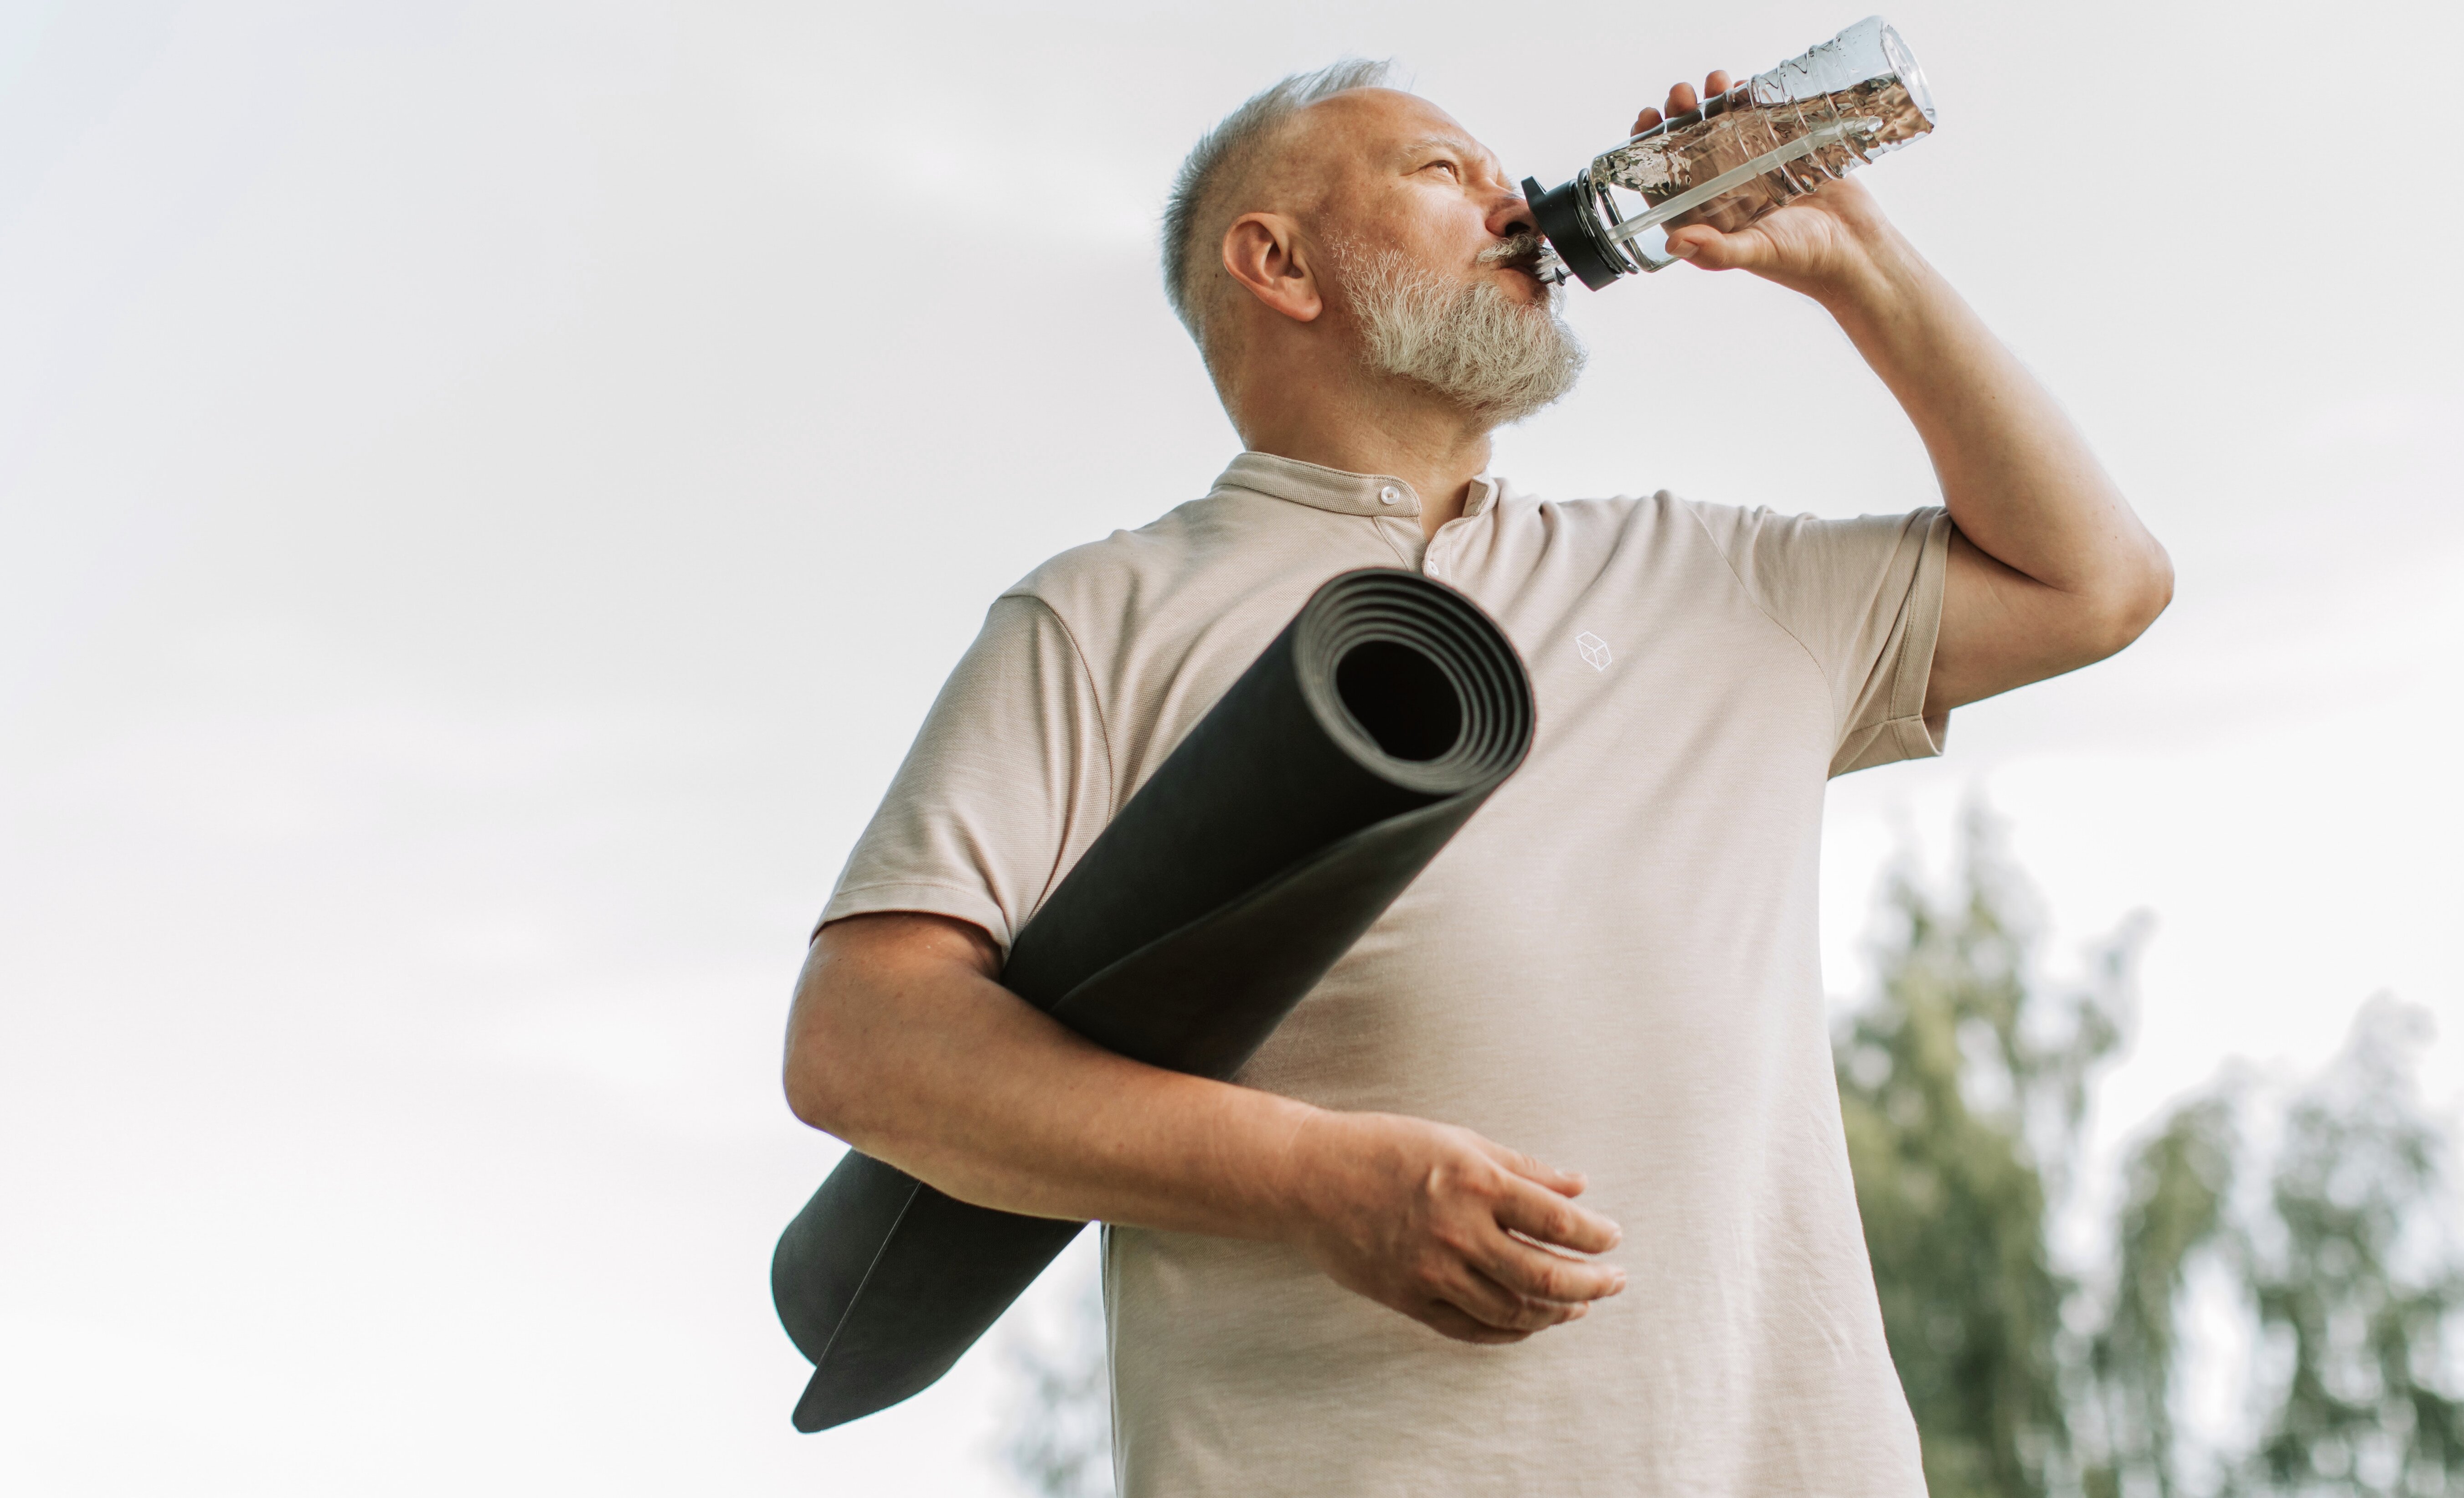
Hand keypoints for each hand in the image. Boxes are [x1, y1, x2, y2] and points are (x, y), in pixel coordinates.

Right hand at [1277, 1110, 1624, 1344]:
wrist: (1309, 1178)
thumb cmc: (1384, 1148)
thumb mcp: (1458, 1140)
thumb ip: (1522, 1167)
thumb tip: (1578, 1187)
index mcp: (1477, 1183)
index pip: (1560, 1224)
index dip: (1597, 1238)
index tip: (1613, 1239)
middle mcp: (1459, 1232)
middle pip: (1545, 1277)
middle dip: (1591, 1284)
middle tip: (1615, 1282)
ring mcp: (1433, 1272)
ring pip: (1512, 1311)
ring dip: (1554, 1313)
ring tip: (1576, 1304)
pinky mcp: (1409, 1299)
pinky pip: (1471, 1328)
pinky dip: (1508, 1332)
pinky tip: (1528, 1323)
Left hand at [1631, 71, 1908, 305]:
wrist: (1859, 248)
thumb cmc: (1805, 259)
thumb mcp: (1758, 253)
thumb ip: (1716, 251)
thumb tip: (1674, 244)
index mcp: (1708, 218)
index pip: (1667, 181)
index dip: (1650, 152)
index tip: (1646, 120)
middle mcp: (1725, 192)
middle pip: (1691, 148)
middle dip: (1681, 118)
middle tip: (1681, 93)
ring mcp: (1753, 169)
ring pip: (1723, 130)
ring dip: (1713, 103)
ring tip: (1715, 80)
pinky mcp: (1783, 152)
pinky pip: (1759, 121)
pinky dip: (1750, 102)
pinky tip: (1744, 85)